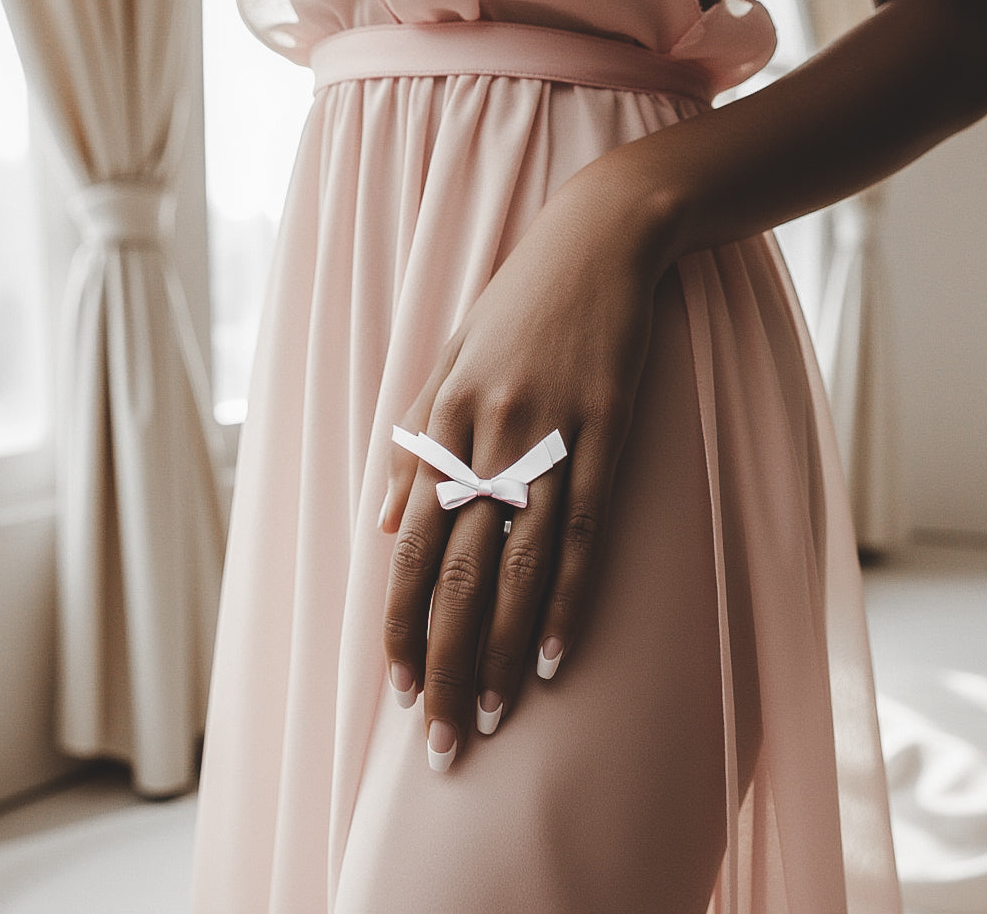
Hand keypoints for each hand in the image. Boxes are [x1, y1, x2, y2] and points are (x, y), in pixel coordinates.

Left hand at [378, 155, 675, 770]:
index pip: (411, 550)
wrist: (594, 242)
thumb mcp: (445, 363)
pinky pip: (584, 534)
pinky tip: (557, 658)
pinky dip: (568, 601)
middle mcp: (486, 443)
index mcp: (440, 427)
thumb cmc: (515, 306)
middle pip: (460, 577)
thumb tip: (380, 522)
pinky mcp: (606, 435)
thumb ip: (410, 444)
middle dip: (447, 665)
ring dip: (504, 653)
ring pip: (520, 571)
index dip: (403, 623)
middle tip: (443, 743)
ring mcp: (548, 441)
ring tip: (493, 720)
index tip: (399, 689)